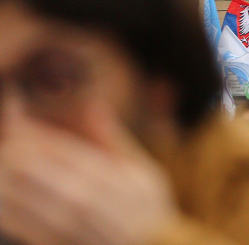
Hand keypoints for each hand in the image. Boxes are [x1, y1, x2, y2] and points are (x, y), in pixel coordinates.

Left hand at [0, 100, 177, 244]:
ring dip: (3, 171)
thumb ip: (112, 139)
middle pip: (24, 166)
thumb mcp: (144, 170)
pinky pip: (11, 220)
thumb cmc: (149, 210)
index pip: (53, 144)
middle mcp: (80, 202)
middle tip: (10, 132)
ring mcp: (62, 226)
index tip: (15, 104)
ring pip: (11, 193)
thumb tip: (93, 102)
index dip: (25, 123)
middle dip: (10, 145)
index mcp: (106, 177)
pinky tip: (6, 188)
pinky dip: (3, 200)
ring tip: (9, 156)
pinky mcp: (49, 243)